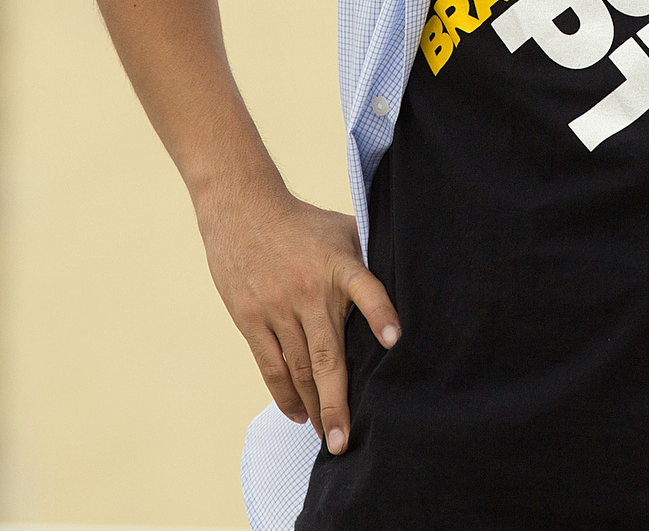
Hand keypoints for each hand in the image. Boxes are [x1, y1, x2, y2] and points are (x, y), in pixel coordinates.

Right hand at [196, 179, 399, 454]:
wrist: (243, 208)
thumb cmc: (302, 222)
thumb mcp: (342, 229)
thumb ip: (367, 259)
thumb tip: (405, 278)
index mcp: (338, 265)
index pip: (366, 288)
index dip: (380, 312)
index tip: (395, 339)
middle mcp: (309, 291)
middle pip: (326, 356)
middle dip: (337, 402)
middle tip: (344, 441)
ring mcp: (277, 308)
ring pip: (298, 369)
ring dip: (313, 406)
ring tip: (326, 435)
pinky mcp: (251, 319)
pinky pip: (270, 365)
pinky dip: (284, 393)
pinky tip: (297, 412)